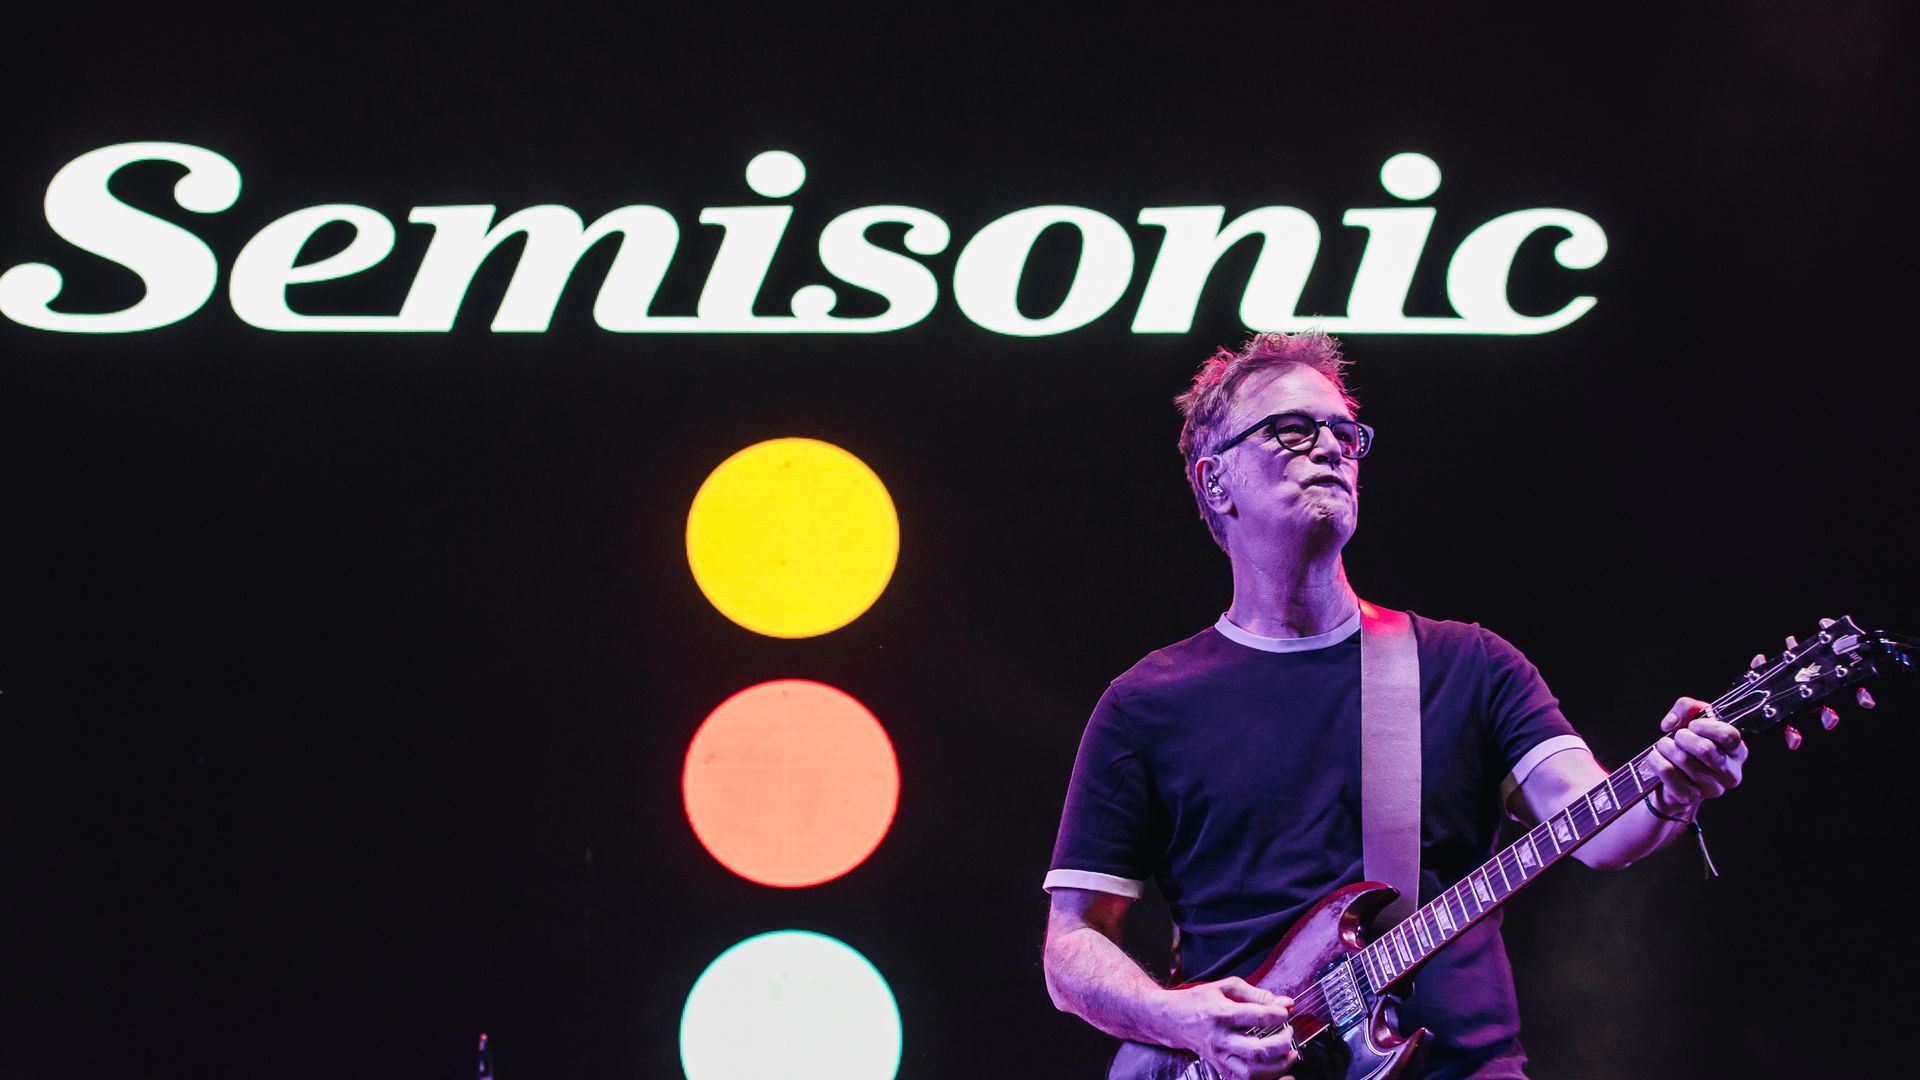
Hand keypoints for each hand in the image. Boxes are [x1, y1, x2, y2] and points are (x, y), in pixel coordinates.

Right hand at [1164, 977, 1296, 1079]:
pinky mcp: (1220, 1068)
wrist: (1172, 1019)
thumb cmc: (1199, 1001)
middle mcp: (1220, 1038)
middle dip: (1281, 1043)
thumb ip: (1257, 994)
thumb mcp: (1226, 987)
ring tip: (1288, 1053)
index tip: (1285, 1012)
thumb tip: (1284, 1003)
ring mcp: (1219, 1056)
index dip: (1277, 1015)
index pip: (1256, 1017)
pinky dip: (1266, 1078)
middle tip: (1288, 1032)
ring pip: (1252, 1071)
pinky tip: (1278, 1070)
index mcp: (1221, 1013)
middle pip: (1256, 1050)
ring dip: (1277, 1065)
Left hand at [1652, 696, 1747, 814]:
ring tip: (1665, 746)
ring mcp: (1712, 788)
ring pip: (1683, 759)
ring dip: (1666, 746)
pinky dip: (1656, 759)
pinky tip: (1658, 757)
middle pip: (1705, 749)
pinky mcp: (1690, 797)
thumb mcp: (1694, 718)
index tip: (1693, 725)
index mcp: (1737, 753)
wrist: (1674, 779)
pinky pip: (1667, 771)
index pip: (1729, 736)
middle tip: (1677, 736)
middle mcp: (1730, 773)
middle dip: (1682, 736)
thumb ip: (1687, 707)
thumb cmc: (1689, 745)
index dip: (1706, 726)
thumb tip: (1671, 723)